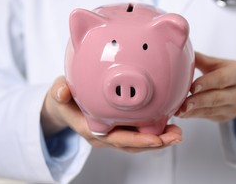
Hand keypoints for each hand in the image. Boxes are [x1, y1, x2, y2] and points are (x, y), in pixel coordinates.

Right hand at [41, 76, 181, 152]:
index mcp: (91, 129)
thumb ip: (60, 91)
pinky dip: (153, 131)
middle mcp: (104, 136)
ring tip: (177, 133)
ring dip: (159, 139)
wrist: (62, 106)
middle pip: (133, 144)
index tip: (156, 139)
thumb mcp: (58, 93)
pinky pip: (137, 133)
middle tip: (176, 136)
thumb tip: (61, 92)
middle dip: (156, 142)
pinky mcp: (118, 129)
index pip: (116, 138)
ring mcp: (112, 134)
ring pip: (138, 141)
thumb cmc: (63, 99)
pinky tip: (167, 124)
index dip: (137, 140)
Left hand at [176, 52, 235, 123]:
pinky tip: (182, 114)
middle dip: (198, 101)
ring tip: (177, 111)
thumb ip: (199, 59)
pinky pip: (208, 116)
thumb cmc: (225, 71)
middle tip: (181, 105)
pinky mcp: (226, 117)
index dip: (207, 83)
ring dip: (193, 111)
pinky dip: (194, 115)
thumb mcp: (217, 63)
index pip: (222, 79)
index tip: (192, 87)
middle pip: (217, 98)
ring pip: (211, 110)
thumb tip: (178, 50)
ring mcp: (235, 108)